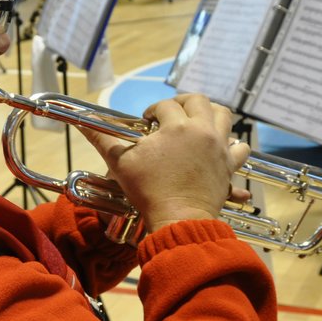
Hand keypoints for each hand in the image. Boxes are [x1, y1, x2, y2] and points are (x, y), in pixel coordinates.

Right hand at [79, 94, 251, 233]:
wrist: (178, 219)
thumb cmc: (148, 191)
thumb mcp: (120, 163)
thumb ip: (102, 139)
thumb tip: (81, 122)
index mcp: (177, 126)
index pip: (165, 106)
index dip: (153, 111)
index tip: (147, 121)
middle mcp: (203, 131)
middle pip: (199, 101)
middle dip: (183, 102)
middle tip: (172, 112)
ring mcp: (219, 147)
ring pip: (225, 116)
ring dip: (212, 113)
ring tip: (199, 121)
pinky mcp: (229, 166)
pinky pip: (240, 148)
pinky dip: (234, 145)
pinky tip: (224, 147)